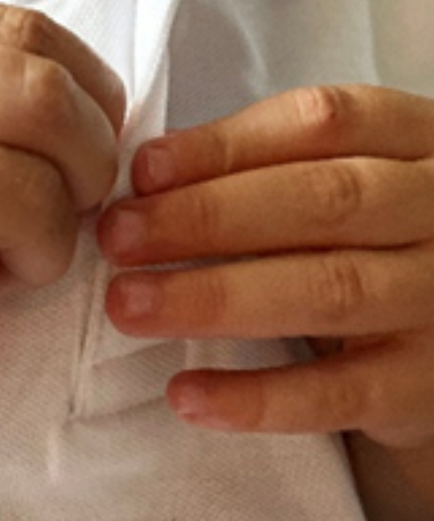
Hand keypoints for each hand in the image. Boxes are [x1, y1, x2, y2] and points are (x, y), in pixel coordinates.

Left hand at [97, 84, 433, 448]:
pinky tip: (188, 394)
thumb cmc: (370, 243)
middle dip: (205, 218)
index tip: (143, 172)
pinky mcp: (428, 386)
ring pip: (329, 291)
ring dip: (215, 298)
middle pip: (323, 201)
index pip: (322, 124)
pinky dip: (258, 397)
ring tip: (129, 305)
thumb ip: (259, 170)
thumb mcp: (341, 183)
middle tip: (117, 239)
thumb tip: (147, 179)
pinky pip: (341, 393)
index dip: (224, 147)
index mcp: (412, 143)